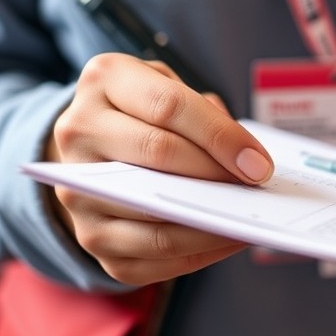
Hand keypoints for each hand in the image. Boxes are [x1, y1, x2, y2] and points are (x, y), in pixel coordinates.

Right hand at [45, 53, 272, 284]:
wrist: (93, 142)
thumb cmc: (145, 110)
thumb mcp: (169, 86)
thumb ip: (204, 112)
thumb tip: (248, 161)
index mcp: (104, 80)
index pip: (168, 106)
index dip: (219, 135)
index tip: (258, 162)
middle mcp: (77, 132)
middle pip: (158, 155)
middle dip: (216, 174)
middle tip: (257, 188)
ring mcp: (77, 190)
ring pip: (154, 215)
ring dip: (211, 222)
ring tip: (249, 219)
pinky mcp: (91, 237)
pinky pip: (152, 255)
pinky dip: (199, 252)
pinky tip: (229, 239)